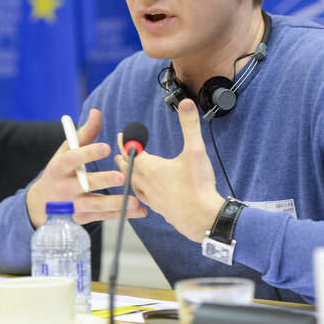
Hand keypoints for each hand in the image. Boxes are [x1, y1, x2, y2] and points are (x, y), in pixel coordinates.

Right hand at [26, 109, 146, 227]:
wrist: (42, 202)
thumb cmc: (61, 170)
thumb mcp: (67, 150)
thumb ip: (84, 133)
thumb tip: (97, 112)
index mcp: (59, 167)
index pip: (73, 158)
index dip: (88, 153)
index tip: (107, 147)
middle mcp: (64, 187)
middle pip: (85, 184)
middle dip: (103, 180)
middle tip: (121, 176)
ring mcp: (73, 205)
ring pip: (96, 205)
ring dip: (116, 203)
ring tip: (134, 201)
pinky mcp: (81, 218)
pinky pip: (103, 216)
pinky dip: (121, 214)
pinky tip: (138, 211)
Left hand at [115, 99, 223, 241]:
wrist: (203, 219)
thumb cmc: (198, 186)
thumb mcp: (196, 151)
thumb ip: (190, 126)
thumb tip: (187, 104)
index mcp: (151, 168)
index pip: (131, 151)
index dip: (126, 141)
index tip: (120, 134)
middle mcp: (147, 183)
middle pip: (128, 168)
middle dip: (123, 158)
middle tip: (120, 151)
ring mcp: (151, 198)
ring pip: (132, 184)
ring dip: (127, 175)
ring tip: (126, 170)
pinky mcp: (159, 209)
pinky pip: (141, 198)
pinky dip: (137, 191)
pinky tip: (143, 194)